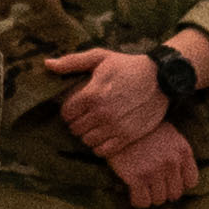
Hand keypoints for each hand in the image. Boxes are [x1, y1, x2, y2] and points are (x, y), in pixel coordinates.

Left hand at [45, 45, 168, 151]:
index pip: (66, 113)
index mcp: (91, 94)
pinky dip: (100, 146)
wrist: (161, 78)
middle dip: (77, 122)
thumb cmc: (127, 66)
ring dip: (88, 134)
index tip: (76, 106)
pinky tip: (104, 135)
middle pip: (75, 129)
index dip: (68, 110)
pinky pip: (103, 151)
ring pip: (87, 141)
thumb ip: (72, 62)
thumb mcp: (99, 57)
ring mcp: (115, 127)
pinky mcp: (127, 137)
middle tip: (85, 116)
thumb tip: (47, 64)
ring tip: (95, 125)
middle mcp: (101, 113)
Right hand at [110, 121, 200, 208]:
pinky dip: (138, 200)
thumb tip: (183, 181)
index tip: (168, 181)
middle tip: (152, 184)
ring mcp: (155, 170)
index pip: (190, 182)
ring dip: (150, 196)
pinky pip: (142, 202)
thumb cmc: (143, 131)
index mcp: (183, 150)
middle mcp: (172, 161)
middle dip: (163, 191)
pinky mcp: (136, 177)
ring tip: (142, 185)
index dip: (178, 184)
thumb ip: (178, 155)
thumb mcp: (169, 135)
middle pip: (174, 194)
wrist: (117, 124)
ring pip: (158, 199)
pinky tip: (133, 191)